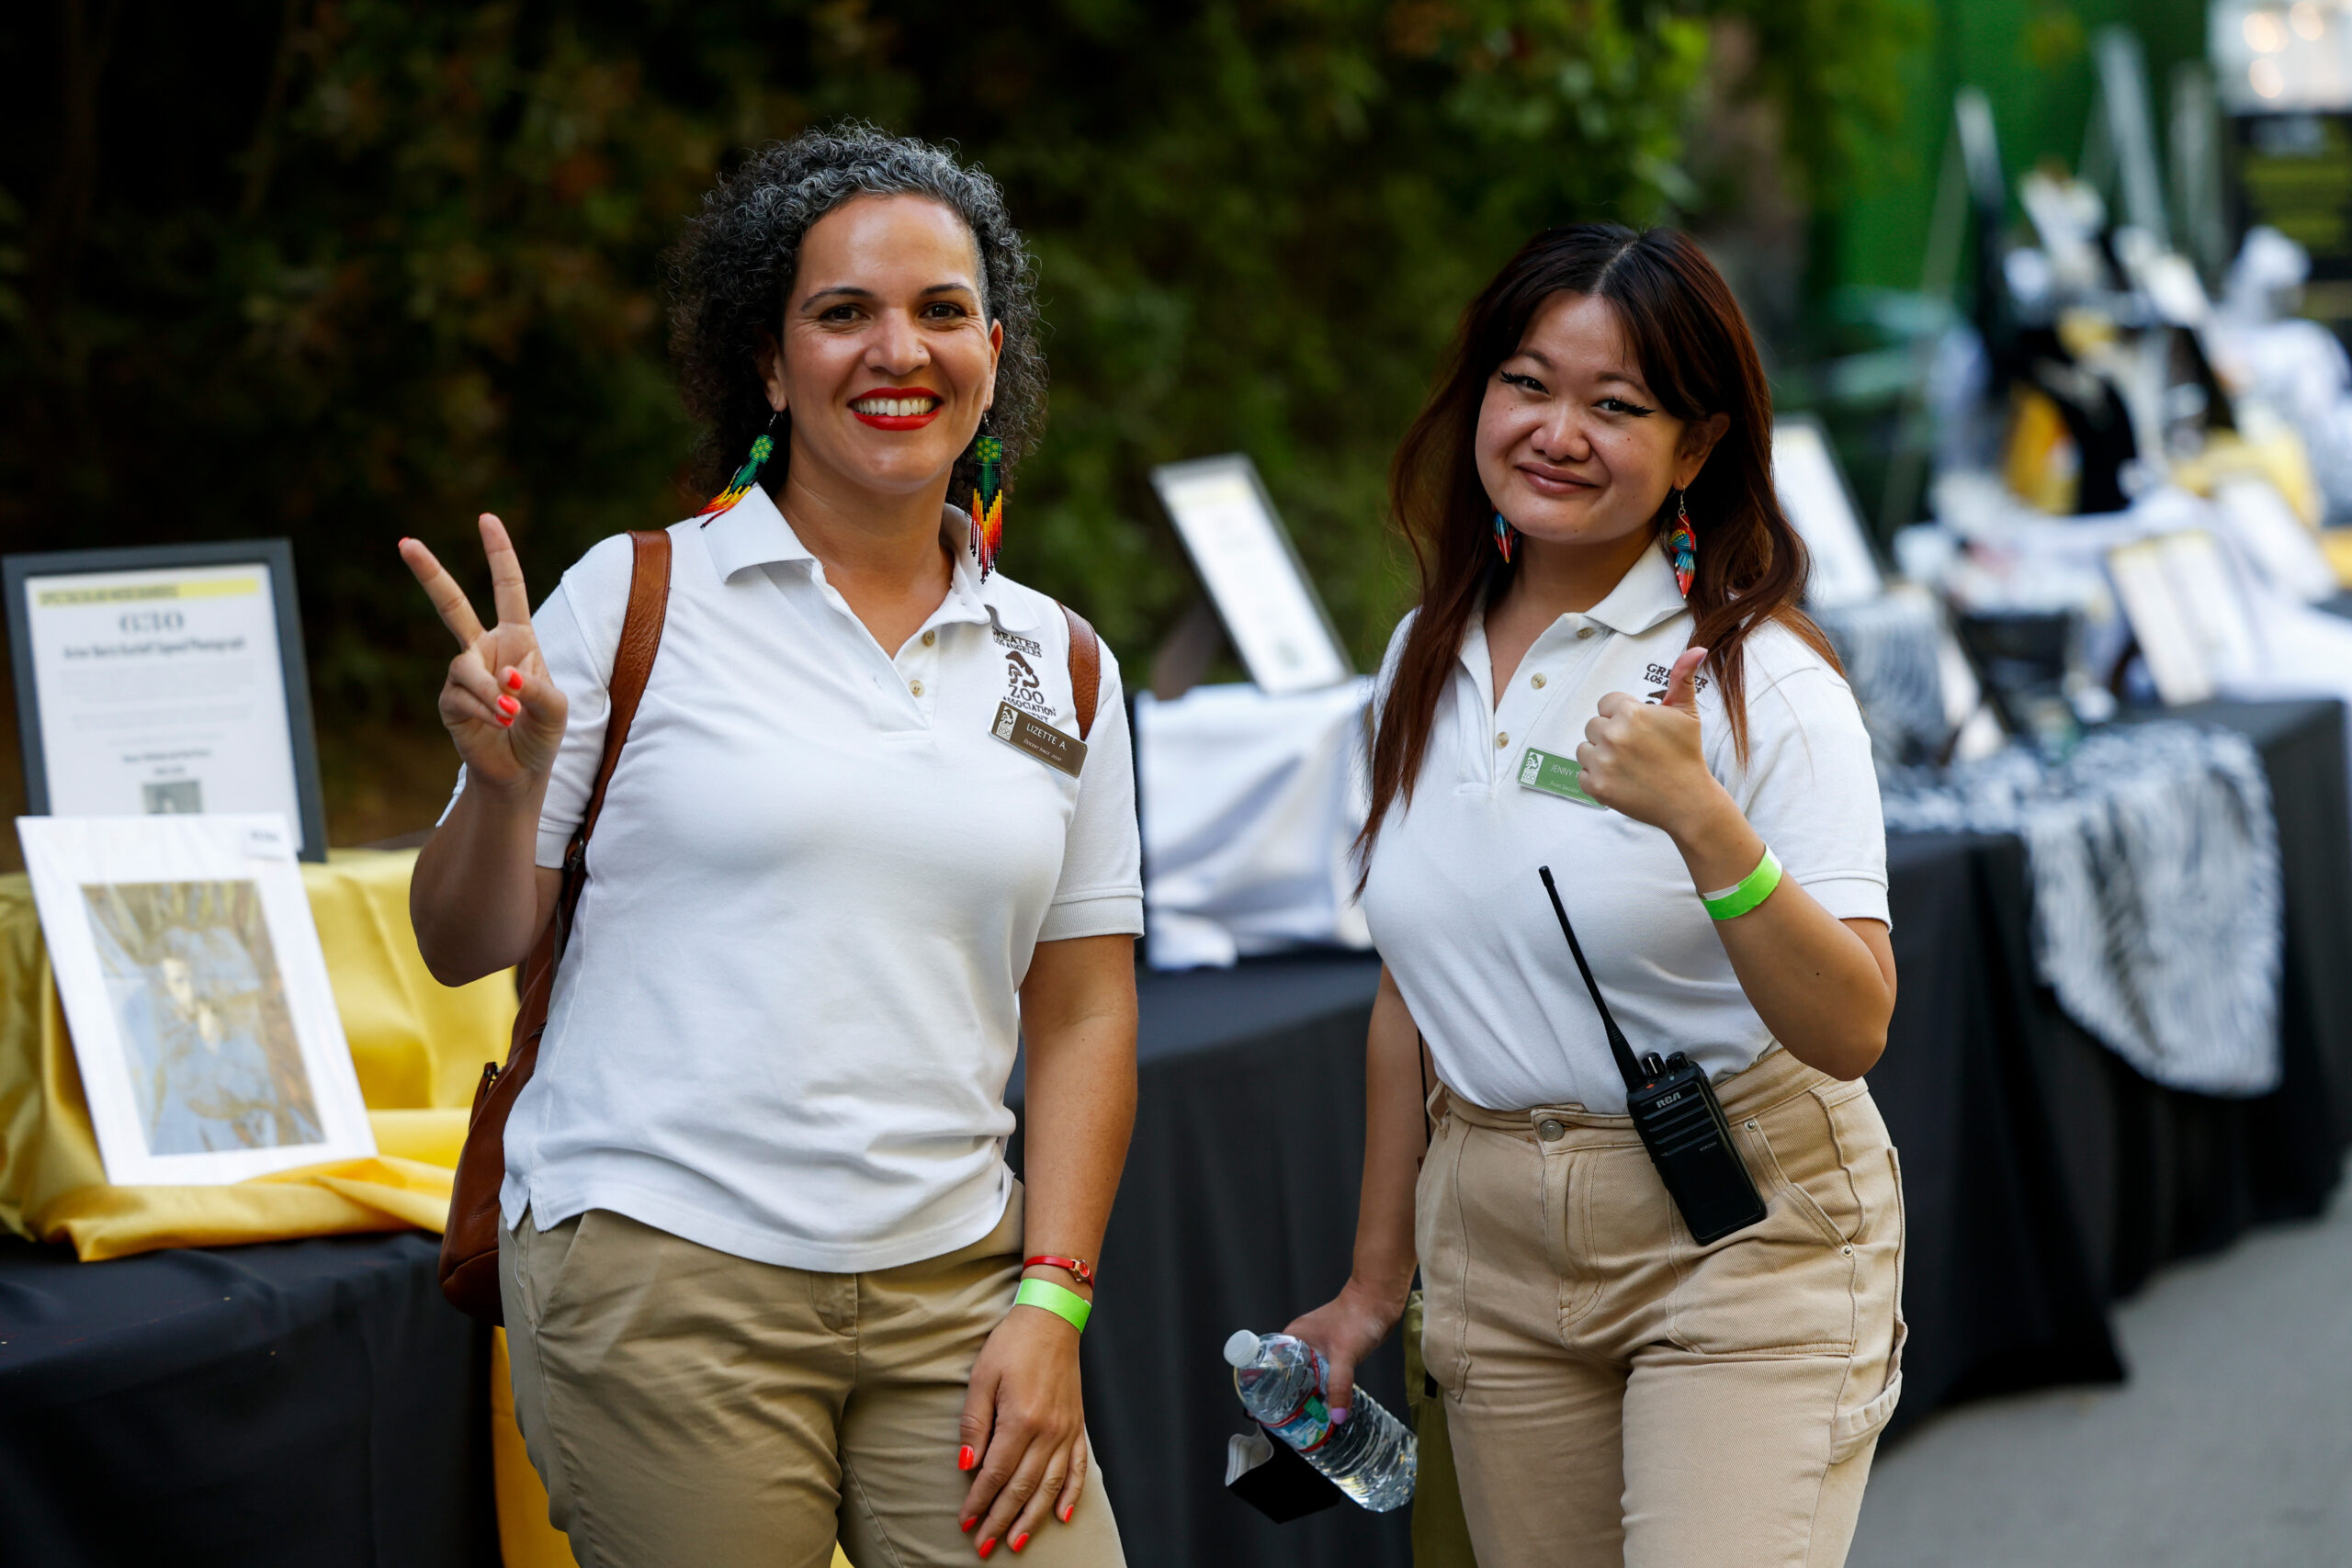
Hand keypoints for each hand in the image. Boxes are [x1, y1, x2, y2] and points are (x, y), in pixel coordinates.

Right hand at [399, 515, 566, 793]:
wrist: (519, 772)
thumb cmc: (541, 734)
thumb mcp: (556, 710)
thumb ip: (540, 690)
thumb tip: (507, 677)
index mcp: (518, 639)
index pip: (507, 588)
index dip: (498, 554)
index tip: (486, 519)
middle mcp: (485, 649)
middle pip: (451, 604)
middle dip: (429, 573)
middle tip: (405, 542)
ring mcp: (464, 673)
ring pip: (464, 665)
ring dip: (492, 692)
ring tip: (511, 713)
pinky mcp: (448, 700)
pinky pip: (460, 694)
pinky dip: (485, 709)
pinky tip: (499, 723)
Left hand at [957, 1289, 1090, 1556]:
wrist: (1052, 1318)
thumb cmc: (1013, 1344)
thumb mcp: (982, 1378)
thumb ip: (975, 1423)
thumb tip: (968, 1464)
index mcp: (1021, 1419)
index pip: (995, 1473)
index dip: (979, 1502)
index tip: (965, 1522)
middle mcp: (1048, 1431)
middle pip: (1021, 1487)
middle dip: (1001, 1520)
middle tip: (984, 1545)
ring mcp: (1066, 1430)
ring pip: (1050, 1486)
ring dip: (1032, 1517)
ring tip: (1017, 1541)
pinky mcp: (1077, 1425)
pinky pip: (1077, 1468)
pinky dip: (1071, 1495)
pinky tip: (1062, 1515)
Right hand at [1283, 1278, 1406, 1422]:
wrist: (1379, 1302)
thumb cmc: (1358, 1317)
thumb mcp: (1345, 1355)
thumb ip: (1339, 1386)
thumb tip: (1337, 1416)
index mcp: (1293, 1336)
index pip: (1271, 1365)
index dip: (1268, 1387)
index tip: (1269, 1407)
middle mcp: (1301, 1341)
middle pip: (1287, 1373)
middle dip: (1288, 1395)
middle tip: (1288, 1418)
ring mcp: (1316, 1345)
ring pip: (1305, 1373)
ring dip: (1305, 1390)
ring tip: (1304, 1415)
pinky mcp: (1331, 1350)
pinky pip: (1320, 1372)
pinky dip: (1320, 1386)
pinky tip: (1323, 1400)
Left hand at [1575, 645, 1721, 838]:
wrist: (1688, 801)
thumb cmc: (1687, 754)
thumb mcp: (1686, 713)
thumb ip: (1682, 678)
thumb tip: (1697, 649)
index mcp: (1631, 712)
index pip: (1606, 704)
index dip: (1621, 716)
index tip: (1639, 731)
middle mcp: (1613, 735)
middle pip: (1593, 726)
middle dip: (1610, 735)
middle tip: (1636, 750)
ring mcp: (1602, 762)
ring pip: (1584, 749)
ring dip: (1599, 756)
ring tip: (1627, 765)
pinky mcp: (1596, 786)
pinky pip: (1581, 774)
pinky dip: (1596, 779)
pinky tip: (1620, 780)